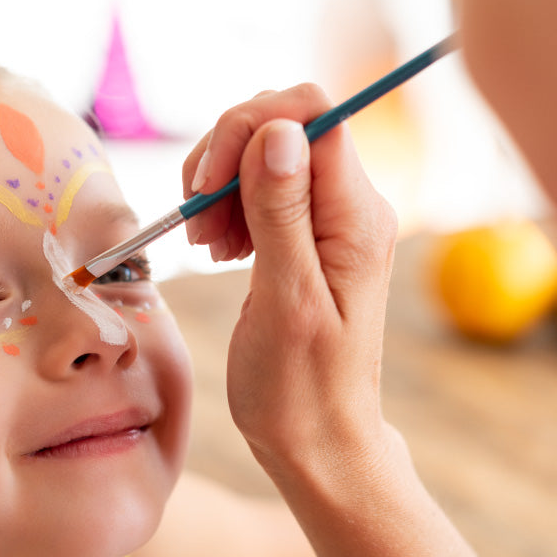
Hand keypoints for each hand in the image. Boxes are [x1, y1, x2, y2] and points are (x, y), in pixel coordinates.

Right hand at [182, 84, 399, 480]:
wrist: (317, 440)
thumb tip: (279, 130)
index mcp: (356, 217)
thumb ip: (282, 213)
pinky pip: (260, 190)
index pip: (312, 115)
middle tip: (199, 225)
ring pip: (265, 153)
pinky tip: (219, 248)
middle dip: (227, 156)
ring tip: (207, 245)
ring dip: (220, 185)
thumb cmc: (301, 389)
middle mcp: (350, 208)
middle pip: (283, 126)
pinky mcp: (304, 238)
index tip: (205, 185)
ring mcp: (328, 222)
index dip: (250, 128)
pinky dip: (226, 207)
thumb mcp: (287, 302)